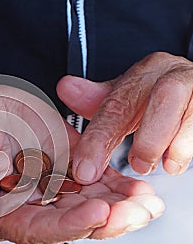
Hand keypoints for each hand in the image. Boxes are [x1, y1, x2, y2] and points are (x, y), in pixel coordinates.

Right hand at [0, 43, 162, 243]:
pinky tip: (140, 186)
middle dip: (108, 218)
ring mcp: (50, 190)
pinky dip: (118, 185)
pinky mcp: (66, 170)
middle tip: (138, 210)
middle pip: (72, 222)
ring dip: (120, 205)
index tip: (99, 213)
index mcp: (2, 212)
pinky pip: (95, 183)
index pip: (39, 227)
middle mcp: (30, 208)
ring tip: (148, 201)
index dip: (69, 223)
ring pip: (89, 205)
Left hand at [57, 52, 192, 183]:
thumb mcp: (122, 100)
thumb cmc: (152, 99)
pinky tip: (178, 161)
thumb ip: (94, 100)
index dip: (98, 140)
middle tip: (138, 166)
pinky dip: (190, 146)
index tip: (85, 171)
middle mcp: (173, 73)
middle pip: (164, 96)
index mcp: (144, 73)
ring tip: (163, 166)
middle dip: (147, 138)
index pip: (116, 104)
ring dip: (174, 143)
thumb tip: (64, 87)